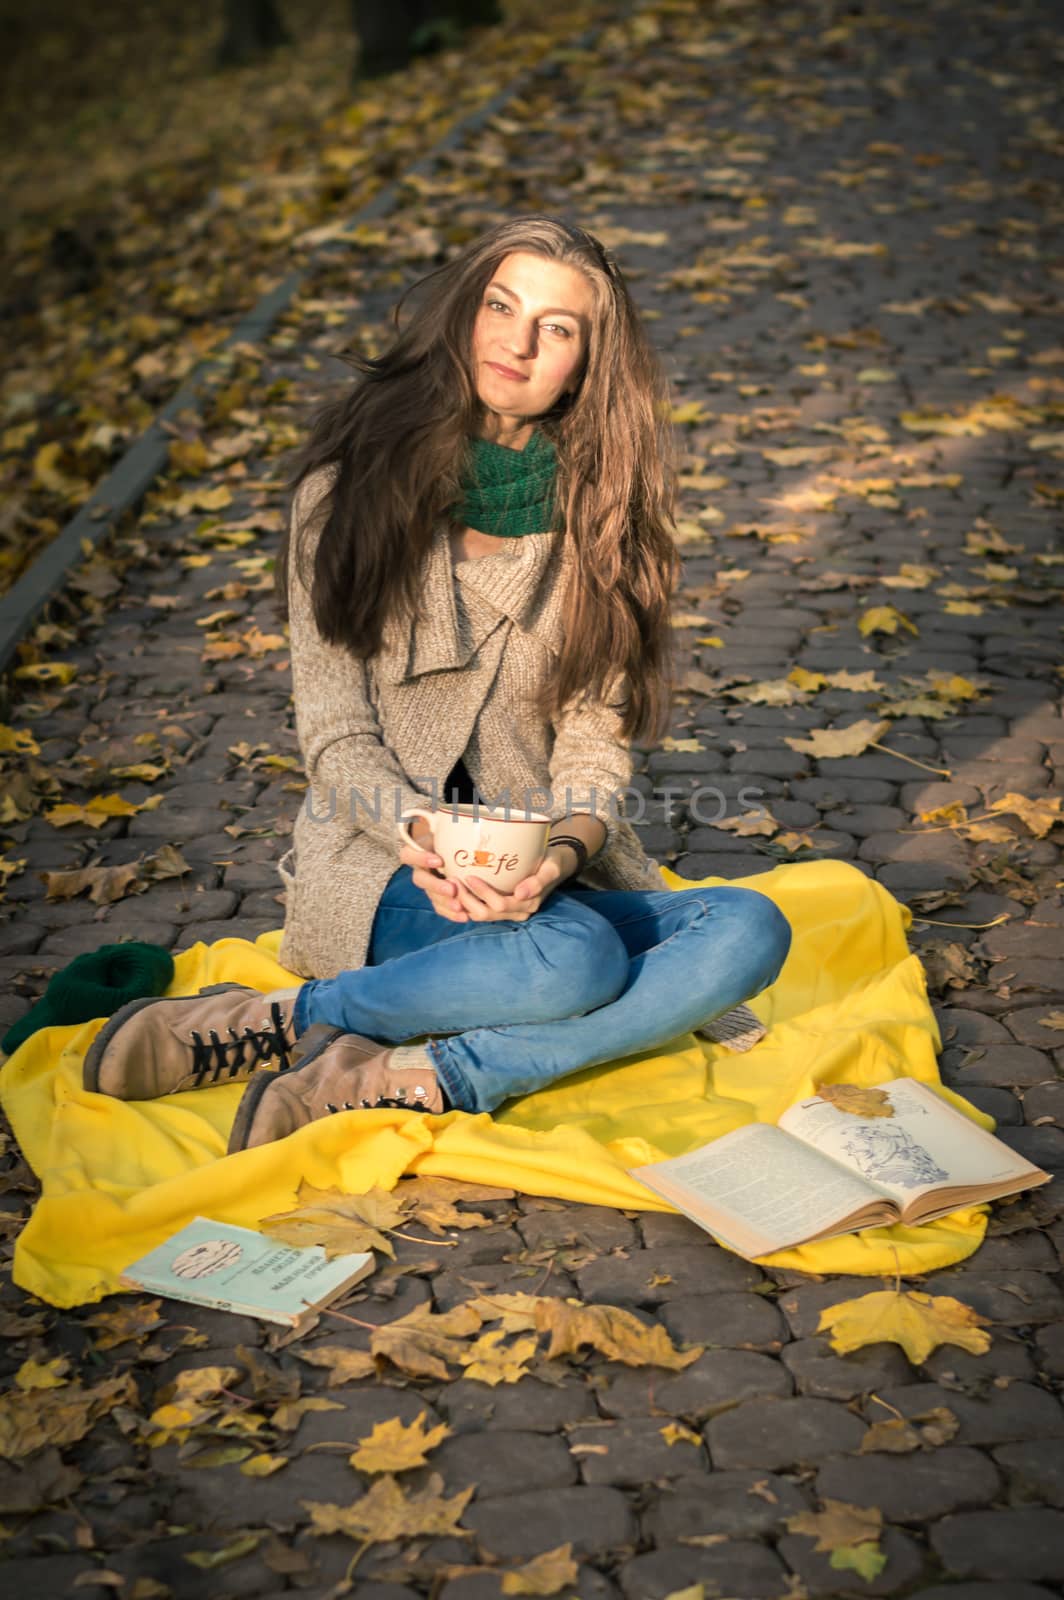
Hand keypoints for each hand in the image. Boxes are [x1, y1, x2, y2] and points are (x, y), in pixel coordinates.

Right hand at [397, 816, 470, 923]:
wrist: (453, 846)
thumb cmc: (450, 831)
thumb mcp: (445, 821)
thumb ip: (447, 815)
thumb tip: (455, 809)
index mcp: (417, 850)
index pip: (408, 855)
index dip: (420, 858)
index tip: (438, 859)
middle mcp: (420, 869)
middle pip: (420, 880)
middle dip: (435, 885)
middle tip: (453, 888)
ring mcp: (429, 884)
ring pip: (430, 896)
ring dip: (444, 902)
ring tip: (460, 907)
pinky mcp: (438, 896)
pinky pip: (440, 908)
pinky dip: (451, 914)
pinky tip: (464, 917)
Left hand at [448, 848, 571, 922]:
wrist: (555, 865)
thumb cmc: (552, 863)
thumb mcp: (550, 869)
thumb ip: (539, 881)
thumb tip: (520, 893)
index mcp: (527, 905)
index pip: (499, 905)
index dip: (482, 893)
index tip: (469, 876)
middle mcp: (516, 913)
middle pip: (484, 913)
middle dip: (466, 900)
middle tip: (452, 880)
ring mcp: (507, 912)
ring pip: (478, 914)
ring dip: (462, 903)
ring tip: (450, 884)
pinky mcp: (499, 907)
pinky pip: (479, 910)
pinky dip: (465, 903)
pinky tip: (455, 889)